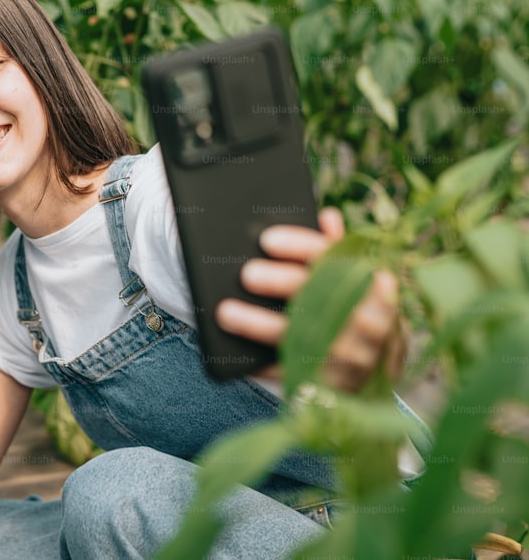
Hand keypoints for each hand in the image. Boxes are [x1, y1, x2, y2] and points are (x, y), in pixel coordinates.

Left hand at [215, 207, 403, 391]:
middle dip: (280, 283)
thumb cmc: (353, 308)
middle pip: (319, 297)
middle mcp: (366, 319)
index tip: (265, 240)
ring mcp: (352, 357)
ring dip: (261, 325)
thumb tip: (327, 217)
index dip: (300, 246)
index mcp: (368, 283)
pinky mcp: (334, 387)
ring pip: (302, 338)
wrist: (380, 367)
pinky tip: (237, 354)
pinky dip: (264, 365)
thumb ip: (335, 250)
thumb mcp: (352, 277)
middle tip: (244, 273)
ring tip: (224, 312)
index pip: (333, 257)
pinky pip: (295, 376)